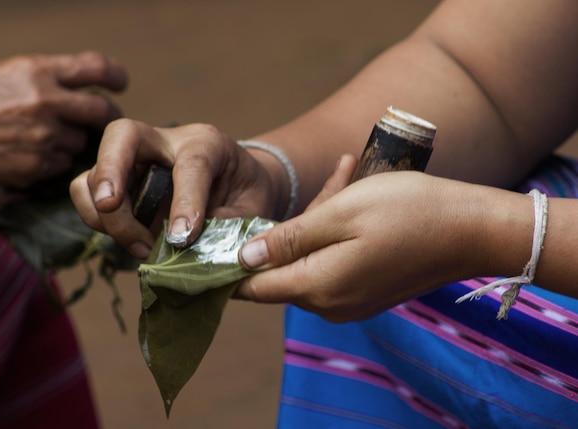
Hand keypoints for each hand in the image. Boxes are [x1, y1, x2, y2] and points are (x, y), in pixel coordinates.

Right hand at [0, 51, 127, 187]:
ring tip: (39, 139)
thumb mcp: (4, 77)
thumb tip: (82, 89)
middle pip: (103, 110)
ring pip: (82, 142)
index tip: (120, 84)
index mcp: (36, 71)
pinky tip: (27, 155)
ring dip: (71, 143)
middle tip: (104, 122)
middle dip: (108, 117)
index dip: (116, 76)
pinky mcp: (38, 164)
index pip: (96, 67)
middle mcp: (45, 100)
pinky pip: (63, 164)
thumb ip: (45, 80)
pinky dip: (53, 162)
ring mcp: (44, 135)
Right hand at [70, 121, 287, 258]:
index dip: (186, 202)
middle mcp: (166, 144)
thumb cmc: (247, 197)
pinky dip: (98, 222)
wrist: (241, 187)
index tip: (183, 238)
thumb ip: (225, 230)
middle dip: (110, 171)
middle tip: (110, 206)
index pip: (191, 164)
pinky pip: (87, 195)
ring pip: (93, 172)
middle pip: (123, 135)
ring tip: (141, 246)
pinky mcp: (119, 185)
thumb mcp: (251, 211)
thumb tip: (191, 255)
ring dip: (104, 214)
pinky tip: (134, 243)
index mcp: (207, 144)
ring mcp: (137, 163)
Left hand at [235, 168, 504, 322]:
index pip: (253, 286)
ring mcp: (350, 300)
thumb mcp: (341, 215)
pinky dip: (337, 231)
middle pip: (284, 266)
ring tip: (348, 176)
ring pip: (311, 257)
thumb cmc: (407, 212)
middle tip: (324, 181)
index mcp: (317, 286)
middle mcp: (329, 303)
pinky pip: (335, 261)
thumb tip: (243, 259)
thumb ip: (288, 240)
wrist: (473, 230)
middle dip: (290, 225)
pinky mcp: (366, 290)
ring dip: (319, 220)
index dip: (232, 264)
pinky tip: (356, 191)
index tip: (222, 237)